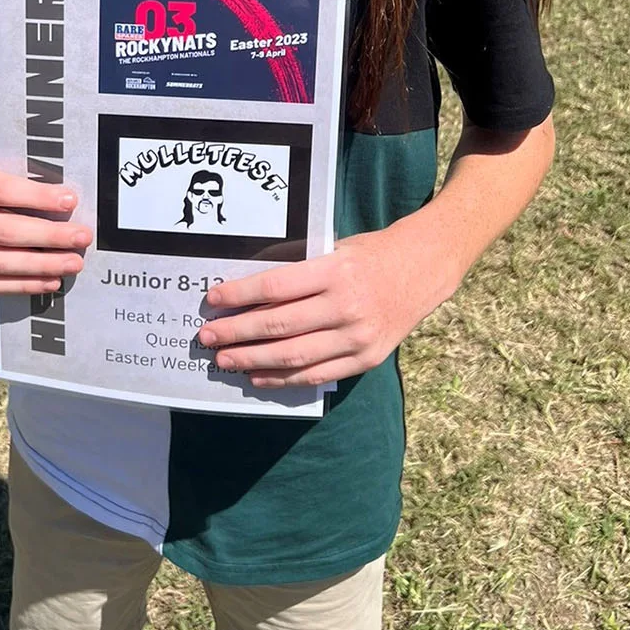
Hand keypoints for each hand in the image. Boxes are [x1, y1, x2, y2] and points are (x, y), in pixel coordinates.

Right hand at [0, 158, 92, 295]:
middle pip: (3, 231)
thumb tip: (65, 183)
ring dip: (41, 266)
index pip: (1, 191)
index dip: (38, 197)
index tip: (71, 201)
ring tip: (73, 263)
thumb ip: (23, 165)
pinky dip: (23, 284)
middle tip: (82, 237)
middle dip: (49, 236)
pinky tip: (51, 280)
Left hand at [197, 221, 461, 388]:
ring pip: (293, 356)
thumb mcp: (334, 250)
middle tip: (207, 338)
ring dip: (252, 360)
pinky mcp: (365, 359)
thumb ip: (300, 272)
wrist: (422, 269)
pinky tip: (256, 376)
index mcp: (334, 271)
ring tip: (224, 360)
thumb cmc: (370, 254)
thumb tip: (251, 295)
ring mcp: (356, 337)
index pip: (275, 287)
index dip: (240, 295)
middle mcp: (345, 306)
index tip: (212, 299)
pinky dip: (283, 379)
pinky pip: (316, 374)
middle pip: (278, 326)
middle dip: (236, 333)